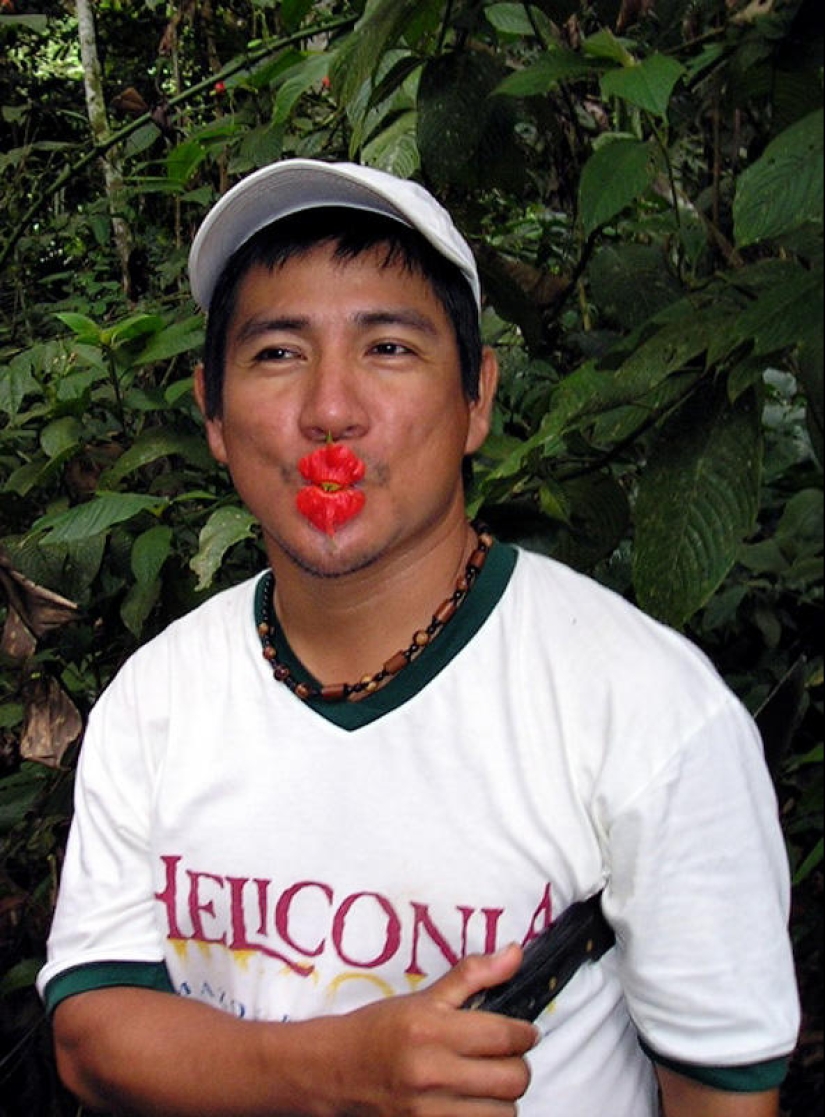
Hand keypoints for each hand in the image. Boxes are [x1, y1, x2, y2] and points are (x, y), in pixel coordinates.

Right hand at [317, 944, 537, 1115]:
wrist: (334, 1072)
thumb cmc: (380, 1030)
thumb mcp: (423, 997)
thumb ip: (473, 975)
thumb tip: (514, 954)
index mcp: (433, 1031)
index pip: (505, 1036)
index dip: (524, 1033)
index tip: (523, 1031)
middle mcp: (433, 1074)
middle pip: (514, 1079)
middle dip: (517, 1065)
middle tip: (505, 1056)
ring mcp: (430, 1112)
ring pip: (505, 1113)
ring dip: (503, 1096)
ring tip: (486, 1080)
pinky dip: (484, 1116)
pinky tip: (471, 1100)